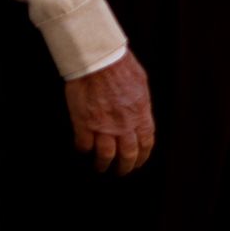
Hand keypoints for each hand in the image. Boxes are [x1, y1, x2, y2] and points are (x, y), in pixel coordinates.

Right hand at [65, 50, 154, 173]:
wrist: (99, 59)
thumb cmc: (120, 65)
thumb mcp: (141, 83)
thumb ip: (141, 104)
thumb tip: (141, 114)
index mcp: (140, 114)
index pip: (146, 143)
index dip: (142, 156)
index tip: (138, 162)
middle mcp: (124, 124)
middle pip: (127, 155)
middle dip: (125, 167)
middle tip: (121, 171)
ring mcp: (104, 126)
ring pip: (105, 156)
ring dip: (103, 164)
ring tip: (100, 167)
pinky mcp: (84, 124)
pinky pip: (84, 146)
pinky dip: (84, 150)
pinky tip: (83, 150)